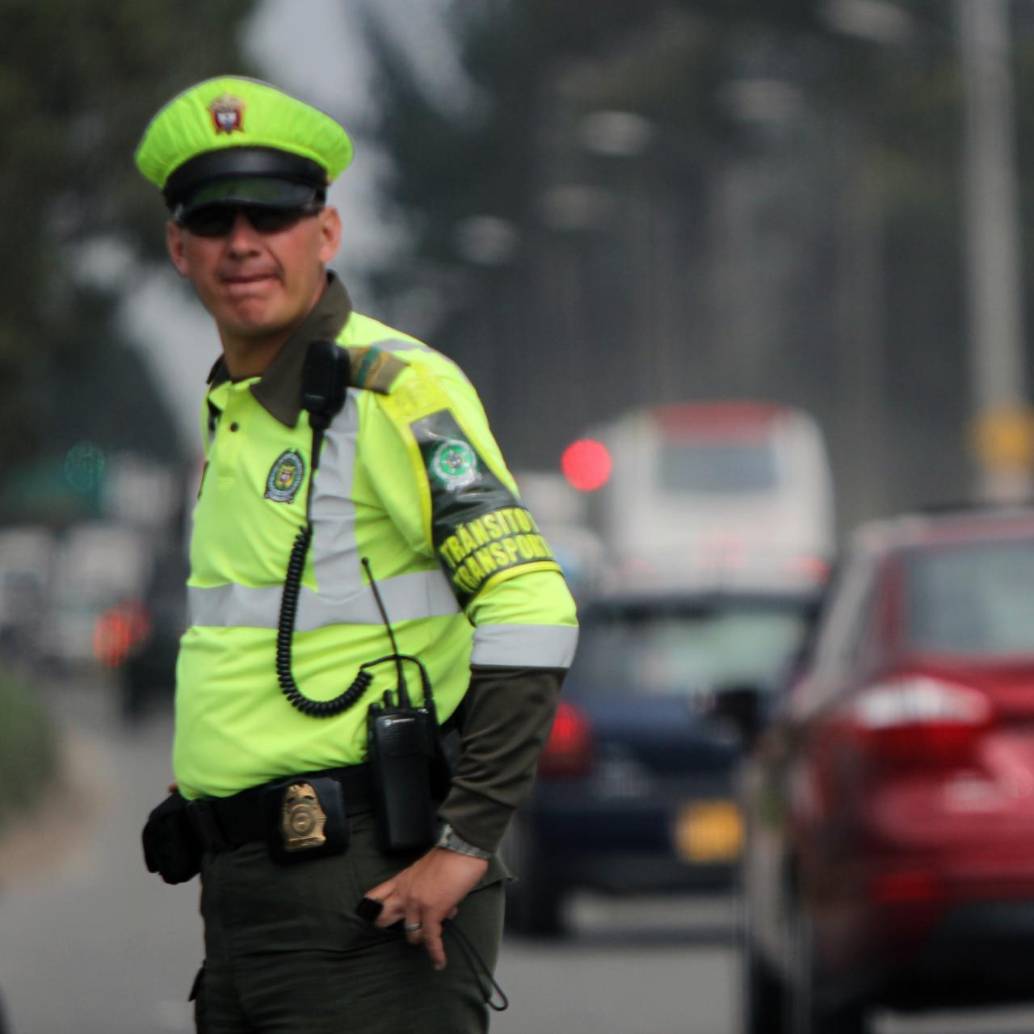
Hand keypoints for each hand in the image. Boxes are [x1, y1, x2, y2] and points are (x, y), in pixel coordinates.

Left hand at [364, 848, 488, 969]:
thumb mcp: (425, 869)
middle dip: (389, 928)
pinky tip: (439, 962)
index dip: (371, 909)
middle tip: (402, 931)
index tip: (372, 918)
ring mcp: (416, 904)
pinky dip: (436, 952)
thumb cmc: (449, 856)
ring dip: (420, 937)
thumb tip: (439, 907)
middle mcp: (404, 893)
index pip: (375, 897)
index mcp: (401, 880)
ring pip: (410, 933)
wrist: (462, 850)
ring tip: (430, 939)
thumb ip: (424, 888)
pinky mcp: (432, 913)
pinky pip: (431, 938)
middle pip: (384, 917)